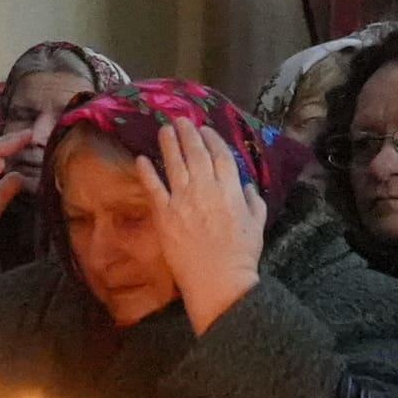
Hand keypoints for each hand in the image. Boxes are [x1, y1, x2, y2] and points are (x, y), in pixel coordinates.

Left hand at [148, 116, 266, 332]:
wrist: (218, 278)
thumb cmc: (241, 253)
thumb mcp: (256, 222)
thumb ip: (251, 200)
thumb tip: (245, 186)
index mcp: (231, 190)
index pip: (221, 156)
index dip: (212, 139)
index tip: (204, 128)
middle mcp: (206, 190)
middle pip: (196, 154)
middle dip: (188, 133)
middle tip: (180, 119)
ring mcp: (183, 200)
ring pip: (175, 165)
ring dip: (168, 144)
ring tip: (163, 129)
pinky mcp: (164, 214)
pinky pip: (154, 188)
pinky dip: (147, 171)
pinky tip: (140, 158)